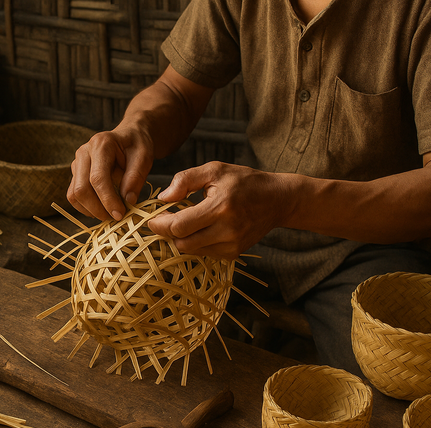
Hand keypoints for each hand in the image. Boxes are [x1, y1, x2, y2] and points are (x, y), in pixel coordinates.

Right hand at [67, 126, 153, 220]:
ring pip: (74, 195)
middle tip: (116, 218)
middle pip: (81, 189)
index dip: (108, 200)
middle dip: (98, 209)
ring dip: (90, 210)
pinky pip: (73, 196)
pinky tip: (101, 209)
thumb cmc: (137, 146)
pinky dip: (85, 208)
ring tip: (110, 214)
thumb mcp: (144, 157)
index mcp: (101, 144)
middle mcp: (83, 152)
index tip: (120, 214)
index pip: (97, 179)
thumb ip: (136, 177)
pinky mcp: (75, 174)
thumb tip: (128, 201)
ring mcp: (76, 163)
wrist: (128, 137)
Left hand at [148, 162, 293, 259]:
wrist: (278, 200)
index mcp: (221, 207)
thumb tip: (163, 198)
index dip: (160, 224)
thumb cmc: (244, 181)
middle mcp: (227, 230)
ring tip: (184, 221)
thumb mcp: (215, 170)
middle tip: (165, 219)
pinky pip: (204, 253)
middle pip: (182, 243)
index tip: (152, 218)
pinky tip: (201, 228)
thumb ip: (185, 180)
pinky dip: (196, 242)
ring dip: (182, 238)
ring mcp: (232, 245)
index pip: (180, 225)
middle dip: (168, 233)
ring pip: (191, 250)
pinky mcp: (234, 253)